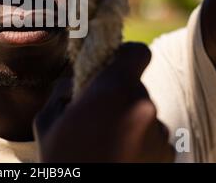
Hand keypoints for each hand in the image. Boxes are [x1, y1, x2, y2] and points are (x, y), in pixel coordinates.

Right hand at [34, 42, 174, 161]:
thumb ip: (63, 89)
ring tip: (107, 141)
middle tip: (98, 114)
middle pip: (136, 85)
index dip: (125, 56)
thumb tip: (76, 78)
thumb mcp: (48, 121)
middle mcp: (143, 106)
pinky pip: (153, 133)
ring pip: (144, 110)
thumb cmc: (63, 161)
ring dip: (129, 118)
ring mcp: (159, 131)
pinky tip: (120, 154)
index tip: (112, 67)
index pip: (137, 53)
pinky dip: (140, 138)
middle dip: (119, 94)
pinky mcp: (168, 152)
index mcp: (113, 90)